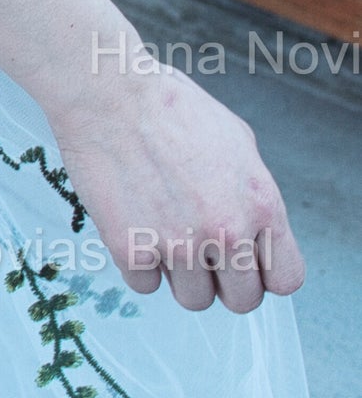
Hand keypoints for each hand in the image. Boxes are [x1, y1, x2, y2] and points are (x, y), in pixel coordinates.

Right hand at [46, 64, 304, 315]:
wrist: (110, 96)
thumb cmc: (172, 109)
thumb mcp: (239, 144)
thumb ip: (252, 196)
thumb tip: (254, 232)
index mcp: (261, 204)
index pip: (286, 279)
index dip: (266, 274)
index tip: (248, 264)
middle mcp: (226, 232)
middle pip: (243, 300)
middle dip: (225, 282)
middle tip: (203, 254)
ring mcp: (178, 245)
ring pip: (194, 300)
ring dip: (182, 276)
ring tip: (166, 236)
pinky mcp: (131, 249)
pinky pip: (145, 285)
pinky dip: (140, 264)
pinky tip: (135, 227)